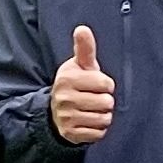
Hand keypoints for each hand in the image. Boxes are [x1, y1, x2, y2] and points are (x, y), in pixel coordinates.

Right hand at [51, 26, 114, 146]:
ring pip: (104, 119)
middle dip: (105, 102)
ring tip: (91, 110)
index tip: (95, 85)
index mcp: (68, 79)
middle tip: (93, 99)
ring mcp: (66, 117)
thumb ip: (85, 48)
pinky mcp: (70, 134)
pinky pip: (98, 133)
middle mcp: (64, 98)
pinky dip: (97, 129)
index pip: (107, 85)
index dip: (106, 85)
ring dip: (102, 116)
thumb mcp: (80, 65)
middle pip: (107, 102)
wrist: (56, 111)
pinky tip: (88, 122)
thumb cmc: (75, 84)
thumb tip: (82, 29)